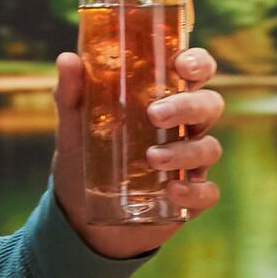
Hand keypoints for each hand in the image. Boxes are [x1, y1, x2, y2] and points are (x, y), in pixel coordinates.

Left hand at [53, 44, 226, 257]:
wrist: (80, 217)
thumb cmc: (85, 159)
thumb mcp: (74, 128)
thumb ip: (71, 95)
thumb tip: (67, 60)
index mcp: (165, 99)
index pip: (196, 72)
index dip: (198, 63)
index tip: (181, 65)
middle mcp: (185, 128)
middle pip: (209, 105)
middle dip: (188, 106)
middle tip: (155, 113)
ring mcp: (190, 163)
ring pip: (209, 148)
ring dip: (184, 151)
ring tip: (151, 158)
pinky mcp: (190, 198)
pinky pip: (207, 193)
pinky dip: (194, 192)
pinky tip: (171, 192)